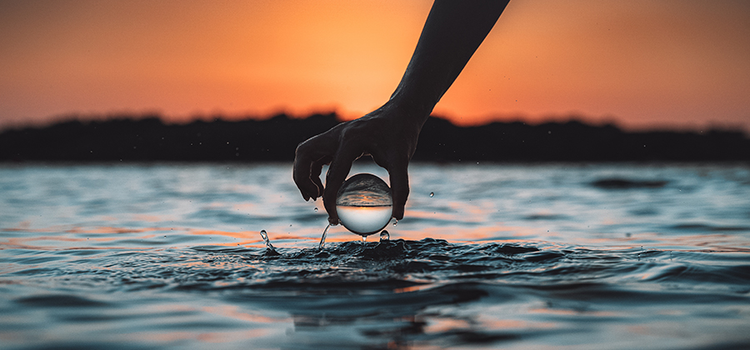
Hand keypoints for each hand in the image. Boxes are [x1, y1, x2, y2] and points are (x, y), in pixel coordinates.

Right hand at [293, 102, 421, 224]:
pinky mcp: (336, 137)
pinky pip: (315, 153)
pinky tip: (323, 184)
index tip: (334, 218)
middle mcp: (337, 134)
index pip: (333, 175)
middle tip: (314, 198)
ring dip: (304, 173)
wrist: (401, 112)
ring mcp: (334, 134)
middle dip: (302, 179)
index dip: (329, 200)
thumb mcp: (402, 160)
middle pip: (304, 154)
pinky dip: (312, 169)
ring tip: (316, 195)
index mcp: (351, 140)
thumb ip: (400, 188)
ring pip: (305, 152)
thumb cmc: (401, 134)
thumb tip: (398, 216)